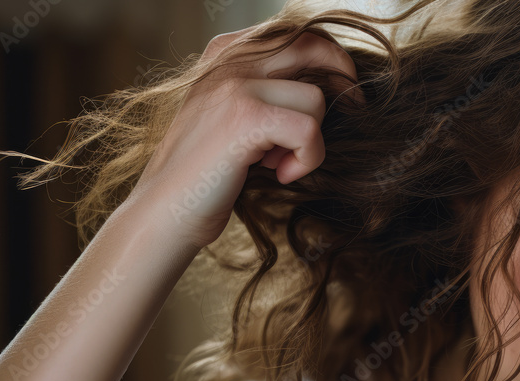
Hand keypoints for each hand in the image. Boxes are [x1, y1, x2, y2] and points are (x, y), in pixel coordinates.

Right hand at [131, 27, 364, 248]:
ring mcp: (235, 86)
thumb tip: (328, 86)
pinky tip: (282, 174)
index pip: (293, 32)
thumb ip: (267, 91)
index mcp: (224, 53)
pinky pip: (309, 131)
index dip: (330, 57)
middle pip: (312, 46)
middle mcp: (228, 60)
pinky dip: (306, 160)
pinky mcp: (245, 118)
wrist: (164, 210)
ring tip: (281, 163)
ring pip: (316, 100)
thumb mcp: (233, 116)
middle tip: (355, 110)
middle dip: (344, 78)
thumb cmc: (206, 172)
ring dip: (312, 141)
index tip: (343, 88)